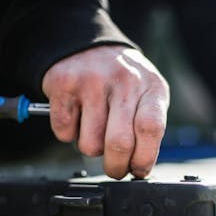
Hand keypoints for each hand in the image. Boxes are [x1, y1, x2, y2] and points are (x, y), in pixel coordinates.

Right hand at [42, 46, 169, 178]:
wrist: (89, 45)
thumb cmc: (123, 80)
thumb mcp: (147, 95)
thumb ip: (147, 127)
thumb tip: (137, 167)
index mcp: (151, 87)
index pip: (150, 128)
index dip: (144, 157)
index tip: (138, 170)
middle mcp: (124, 81)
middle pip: (119, 143)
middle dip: (115, 167)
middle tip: (114, 169)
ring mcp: (92, 81)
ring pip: (90, 144)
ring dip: (91, 147)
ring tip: (95, 129)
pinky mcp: (64, 85)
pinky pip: (64, 132)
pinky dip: (69, 134)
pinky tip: (77, 116)